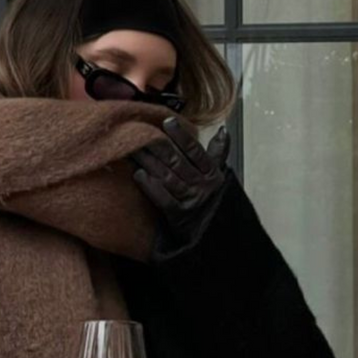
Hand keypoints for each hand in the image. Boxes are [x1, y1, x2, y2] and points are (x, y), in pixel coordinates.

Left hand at [130, 117, 230, 242]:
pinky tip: (138, 174)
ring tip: (134, 149)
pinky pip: (163, 199)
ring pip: (167, 177)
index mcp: (211, 174)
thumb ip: (218, 153)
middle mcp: (201, 186)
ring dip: (149, 162)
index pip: (196, 151)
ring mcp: (189, 201)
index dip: (182, 136)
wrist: (215, 235)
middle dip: (158, 146)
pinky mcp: (178, 217)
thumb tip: (223, 130)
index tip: (167, 122)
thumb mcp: (219, 177)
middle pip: (177, 162)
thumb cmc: (213, 202)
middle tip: (141, 131)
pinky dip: (151, 187)